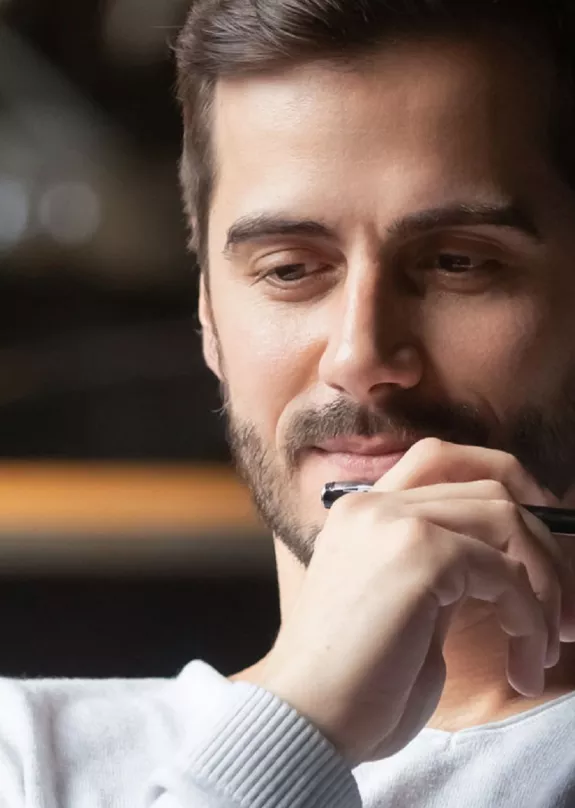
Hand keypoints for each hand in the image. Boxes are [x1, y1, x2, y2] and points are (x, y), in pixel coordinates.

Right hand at [256, 439, 574, 765]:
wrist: (307, 719)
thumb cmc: (356, 682)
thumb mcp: (402, 607)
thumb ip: (442, 570)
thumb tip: (511, 562)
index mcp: (363, 512)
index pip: (442, 461)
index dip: (505, 486)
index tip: (540, 546)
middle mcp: (375, 504)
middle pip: (489, 485)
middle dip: (543, 544)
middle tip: (561, 608)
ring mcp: (394, 522)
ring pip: (506, 517)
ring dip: (543, 583)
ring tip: (543, 642)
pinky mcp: (419, 553)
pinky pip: (506, 572)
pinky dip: (529, 618)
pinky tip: (523, 664)